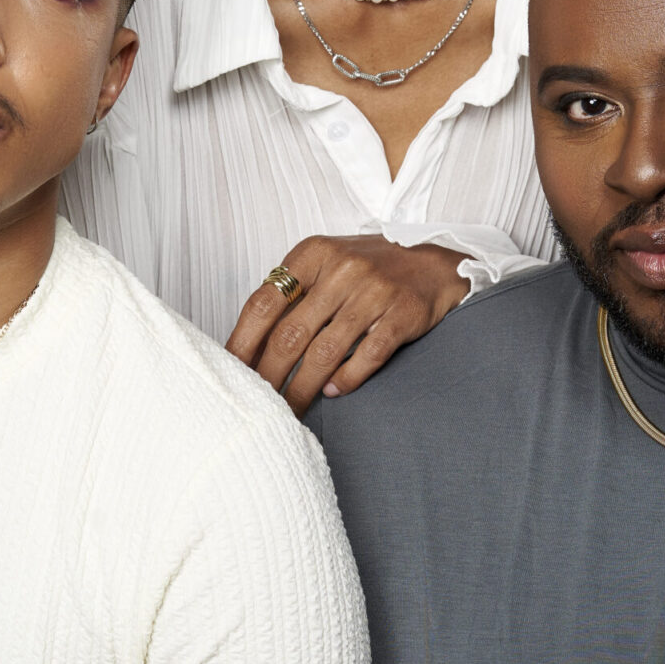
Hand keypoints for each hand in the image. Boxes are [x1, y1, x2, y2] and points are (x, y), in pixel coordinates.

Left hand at [227, 237, 468, 416]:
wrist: (433, 263)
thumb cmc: (369, 268)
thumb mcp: (326, 264)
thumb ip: (293, 293)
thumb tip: (250, 343)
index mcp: (313, 254)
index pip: (264, 303)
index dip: (243, 342)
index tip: (231, 371)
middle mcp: (342, 270)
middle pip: (290, 335)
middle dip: (268, 376)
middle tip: (257, 402)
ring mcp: (374, 292)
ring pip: (325, 353)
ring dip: (302, 388)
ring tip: (289, 409)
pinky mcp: (401, 315)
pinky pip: (366, 356)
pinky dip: (346, 380)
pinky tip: (332, 393)